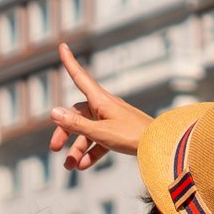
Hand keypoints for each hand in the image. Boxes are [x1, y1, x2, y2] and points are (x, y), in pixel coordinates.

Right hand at [48, 44, 151, 170]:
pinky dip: (90, 153)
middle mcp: (104, 107)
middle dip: (64, 132)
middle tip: (54, 148)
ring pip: (87, 132)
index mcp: (100, 100)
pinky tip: (82, 166)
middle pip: (77, 115)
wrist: (161, 145)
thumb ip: (76, 125)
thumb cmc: (132, 136)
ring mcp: (111, 120)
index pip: (80, 77)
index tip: (62, 46)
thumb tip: (53, 112)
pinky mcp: (118, 133)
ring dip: (77, 148)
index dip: (70, 62)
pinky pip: (99, 141)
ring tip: (69, 167)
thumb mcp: (101, 132)